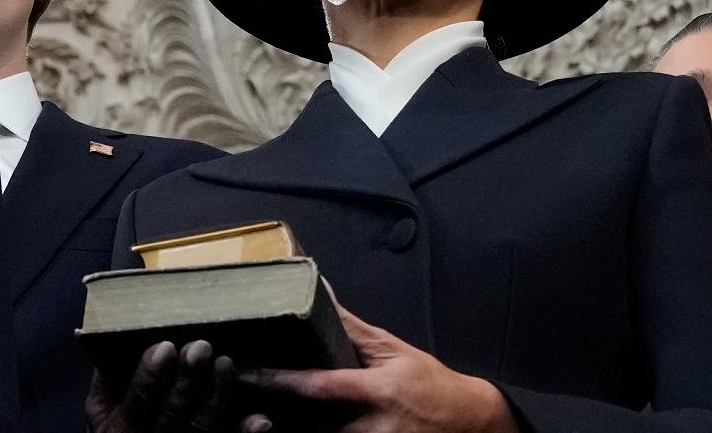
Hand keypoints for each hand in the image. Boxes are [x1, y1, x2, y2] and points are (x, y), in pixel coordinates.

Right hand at [85, 340, 266, 432]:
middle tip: (201, 347)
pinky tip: (259, 420)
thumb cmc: (115, 427)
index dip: (149, 377)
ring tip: (225, 365)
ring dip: (217, 397)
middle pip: (173, 415)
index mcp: (122, 428)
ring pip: (203, 429)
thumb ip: (105, 380)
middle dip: (187, 381)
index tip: (165, 347)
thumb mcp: (100, 409)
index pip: (137, 404)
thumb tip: (112, 338)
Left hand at [240, 305, 517, 432]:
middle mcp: (376, 425)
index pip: (322, 386)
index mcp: (379, 389)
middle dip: (280, 419)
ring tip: (256, 419)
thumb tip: (323, 293)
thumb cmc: (429, 383)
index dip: (283, 381)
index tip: (249, 373)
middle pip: (315, 428)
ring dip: (293, 430)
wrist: (471, 422)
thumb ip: (353, 328)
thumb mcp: (393, 350)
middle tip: (240, 404)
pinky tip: (289, 426)